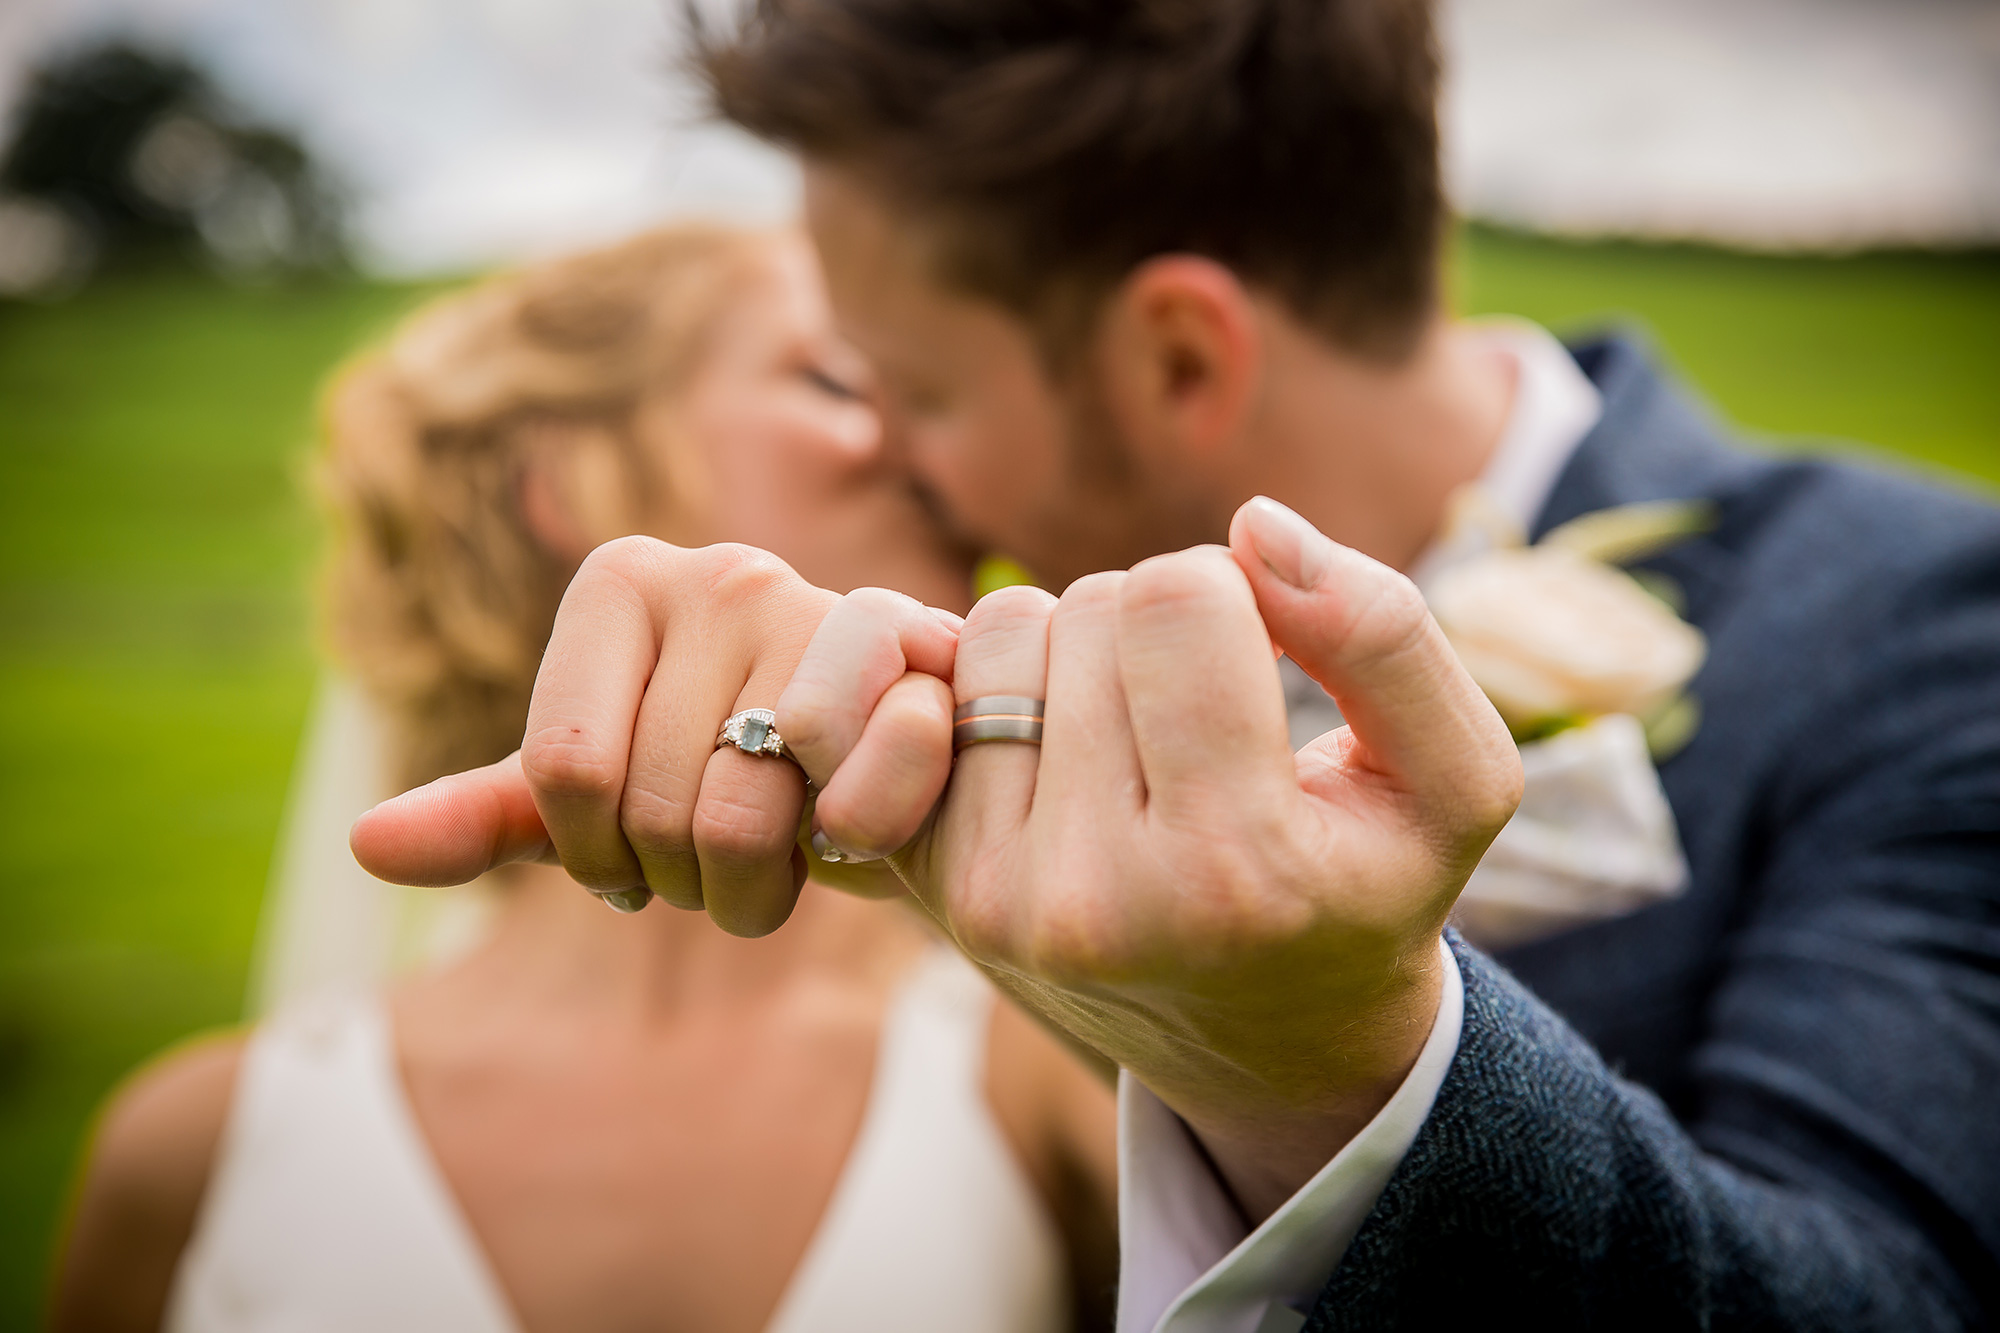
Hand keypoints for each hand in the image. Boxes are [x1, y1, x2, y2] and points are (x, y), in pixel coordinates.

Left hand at [349, 536, 959, 933]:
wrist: (896, 767)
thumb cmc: (736, 777)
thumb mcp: (604, 800)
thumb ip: (495, 815)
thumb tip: (366, 847)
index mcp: (619, 582)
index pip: (564, 771)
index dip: (599, 858)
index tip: (636, 856)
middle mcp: (718, 570)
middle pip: (651, 806)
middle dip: (683, 881)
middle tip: (722, 861)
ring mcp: (818, 603)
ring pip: (744, 816)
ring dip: (760, 888)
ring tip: (783, 853)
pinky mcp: (917, 647)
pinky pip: (849, 779)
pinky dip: (855, 840)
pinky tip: (861, 827)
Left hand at [787, 498, 1521, 1219]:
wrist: (1267, 1042)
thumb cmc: (1365, 886)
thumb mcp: (1451, 778)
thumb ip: (1386, 633)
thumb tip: (1254, 524)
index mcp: (1235, 871)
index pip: (1178, 598)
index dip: (1236, 592)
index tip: (1268, 657)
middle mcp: (1097, 899)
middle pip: (1094, 607)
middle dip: (1159, 623)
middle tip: (1205, 714)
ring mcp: (1000, 899)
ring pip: (1006, 630)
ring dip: (1078, 646)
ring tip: (1140, 734)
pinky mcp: (937, 883)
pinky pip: (935, 687)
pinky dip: (1008, 685)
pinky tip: (1068, 754)